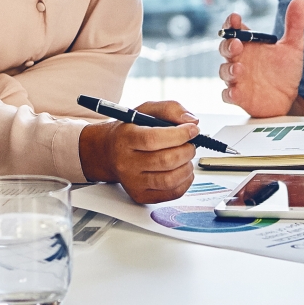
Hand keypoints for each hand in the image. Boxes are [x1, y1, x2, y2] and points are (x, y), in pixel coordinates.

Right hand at [78, 100, 199, 203]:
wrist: (110, 153)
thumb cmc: (131, 131)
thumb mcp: (146, 110)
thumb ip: (170, 109)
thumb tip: (192, 120)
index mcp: (125, 138)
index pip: (153, 139)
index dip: (179, 135)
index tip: (192, 129)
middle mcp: (126, 163)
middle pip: (165, 161)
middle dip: (187, 150)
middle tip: (191, 143)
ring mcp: (133, 182)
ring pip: (170, 180)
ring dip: (187, 167)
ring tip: (186, 156)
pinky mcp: (141, 195)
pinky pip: (172, 193)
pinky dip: (185, 181)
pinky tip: (183, 169)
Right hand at [218, 0, 303, 116]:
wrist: (289, 98)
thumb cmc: (285, 71)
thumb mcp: (293, 46)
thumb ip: (295, 24)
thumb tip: (300, 0)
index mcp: (249, 44)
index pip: (234, 29)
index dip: (231, 23)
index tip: (235, 17)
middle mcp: (240, 59)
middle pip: (225, 48)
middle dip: (228, 45)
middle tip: (237, 43)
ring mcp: (237, 78)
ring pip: (224, 71)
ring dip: (229, 69)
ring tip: (239, 68)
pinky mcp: (239, 96)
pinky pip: (228, 95)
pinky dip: (229, 93)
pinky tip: (236, 92)